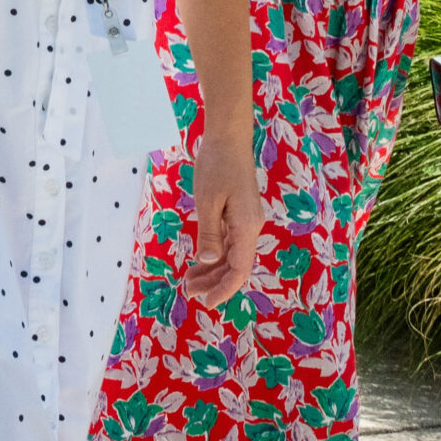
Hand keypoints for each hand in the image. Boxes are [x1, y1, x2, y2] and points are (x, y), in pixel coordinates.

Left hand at [182, 116, 261, 307]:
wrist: (228, 137)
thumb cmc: (217, 165)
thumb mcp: (208, 201)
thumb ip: (210, 234)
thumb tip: (210, 262)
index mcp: (247, 227)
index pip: (240, 270)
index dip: (224, 289)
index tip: (206, 302)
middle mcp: (251, 227)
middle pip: (236, 266)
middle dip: (214, 282)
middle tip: (188, 292)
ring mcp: (246, 220)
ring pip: (232, 255)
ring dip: (212, 270)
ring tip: (190, 280)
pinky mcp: (239, 213)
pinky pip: (228, 242)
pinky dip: (214, 253)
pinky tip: (199, 260)